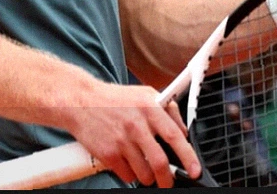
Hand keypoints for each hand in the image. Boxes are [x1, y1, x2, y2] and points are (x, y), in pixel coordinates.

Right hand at [68, 83, 199, 187]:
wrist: (81, 102)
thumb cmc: (114, 99)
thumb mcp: (145, 94)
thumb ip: (168, 110)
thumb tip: (184, 131)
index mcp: (150, 108)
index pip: (174, 135)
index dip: (188, 155)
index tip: (195, 169)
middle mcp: (136, 125)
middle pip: (159, 162)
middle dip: (167, 178)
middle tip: (169, 182)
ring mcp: (121, 140)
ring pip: (143, 172)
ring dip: (148, 177)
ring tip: (146, 170)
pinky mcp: (108, 153)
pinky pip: (126, 174)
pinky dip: (131, 174)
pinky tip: (128, 163)